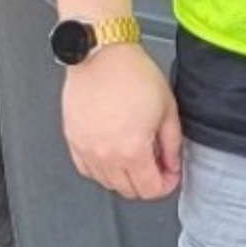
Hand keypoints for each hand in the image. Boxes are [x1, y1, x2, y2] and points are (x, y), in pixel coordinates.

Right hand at [61, 46, 183, 200]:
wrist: (102, 56)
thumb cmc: (133, 75)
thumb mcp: (167, 109)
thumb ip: (172, 143)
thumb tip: (173, 164)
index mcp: (132, 150)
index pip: (149, 189)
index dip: (166, 185)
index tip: (171, 175)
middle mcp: (106, 156)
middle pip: (128, 190)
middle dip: (147, 183)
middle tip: (158, 165)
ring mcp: (86, 151)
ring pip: (107, 183)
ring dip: (125, 177)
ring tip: (138, 157)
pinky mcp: (73, 142)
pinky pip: (87, 170)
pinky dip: (103, 170)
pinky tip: (114, 156)